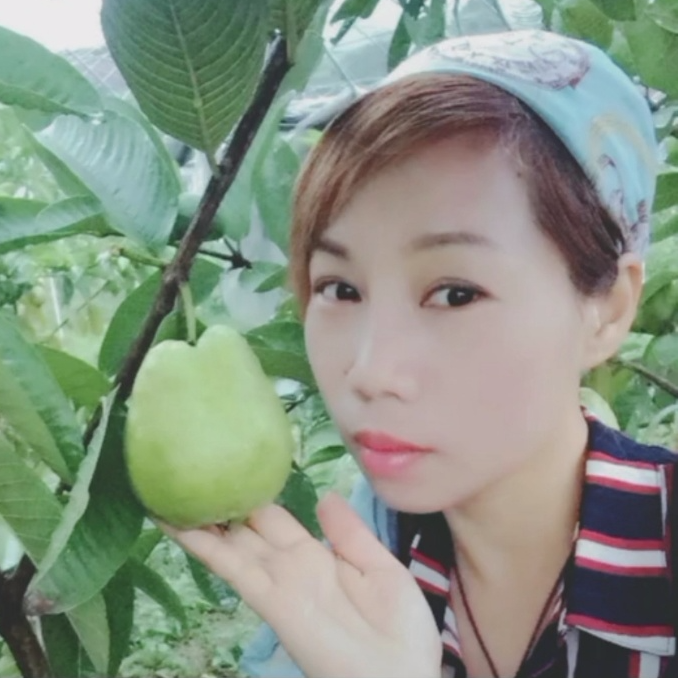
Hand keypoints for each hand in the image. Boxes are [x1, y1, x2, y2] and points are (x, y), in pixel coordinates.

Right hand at [160, 491, 442, 677]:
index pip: (274, 519)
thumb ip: (349, 534)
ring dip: (200, 521)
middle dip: (219, 504)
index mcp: (316, 555)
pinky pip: (234, 569)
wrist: (403, 677)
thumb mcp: (380, 567)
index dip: (251, 497)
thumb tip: (323, 496)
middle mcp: (290, 566)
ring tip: (168, 492)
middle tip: (188, 473)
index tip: (229, 470)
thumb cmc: (400, 628)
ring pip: (230, 545)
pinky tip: (179, 526)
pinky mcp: (273, 603)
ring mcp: (278, 583)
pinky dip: (205, 547)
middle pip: (245, 528)